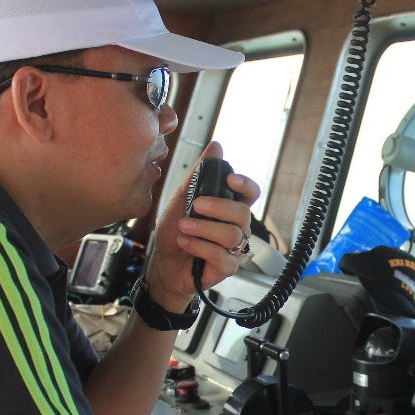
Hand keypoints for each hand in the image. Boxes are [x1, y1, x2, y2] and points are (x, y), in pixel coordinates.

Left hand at [147, 141, 260, 311]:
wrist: (162, 263)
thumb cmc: (176, 231)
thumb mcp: (182, 198)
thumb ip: (199, 174)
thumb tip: (217, 146)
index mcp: (231, 210)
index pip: (251, 194)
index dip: (246, 185)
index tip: (229, 179)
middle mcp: (238, 229)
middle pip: (243, 214)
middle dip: (218, 207)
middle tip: (195, 206)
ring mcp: (235, 250)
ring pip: (232, 235)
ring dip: (203, 228)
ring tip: (183, 226)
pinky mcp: (226, 269)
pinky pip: (220, 256)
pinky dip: (198, 246)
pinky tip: (183, 242)